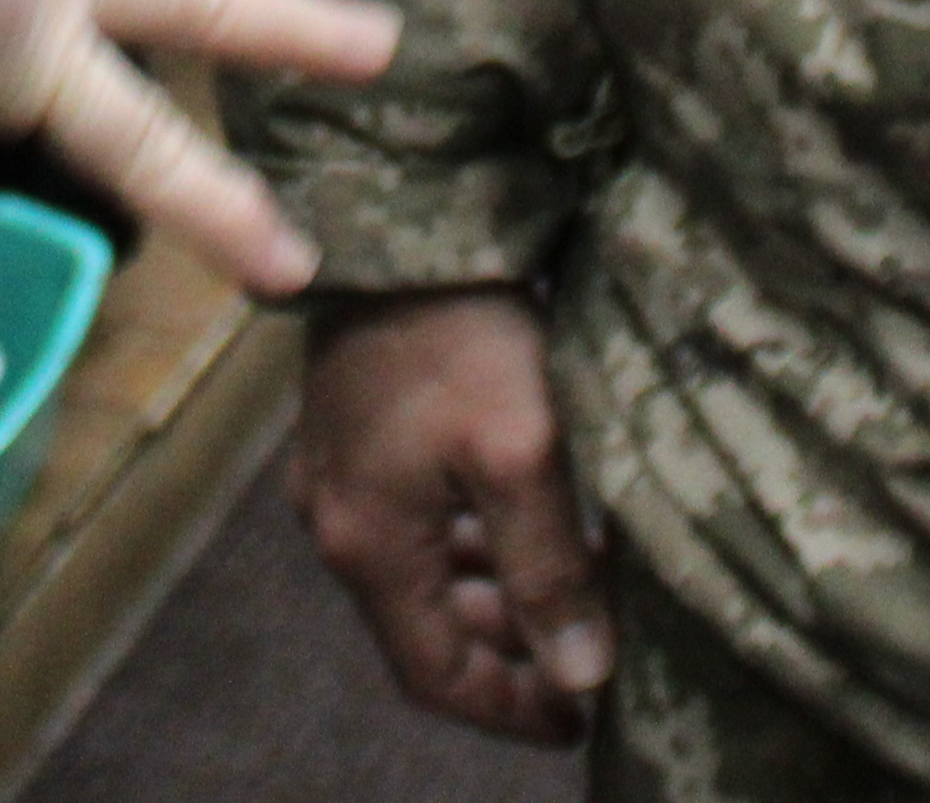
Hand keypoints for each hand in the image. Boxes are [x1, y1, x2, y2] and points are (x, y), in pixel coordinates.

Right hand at [294, 285, 609, 741]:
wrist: (391, 209)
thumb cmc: (458, 332)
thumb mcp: (521, 454)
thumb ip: (550, 571)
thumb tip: (581, 676)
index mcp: (369, 544)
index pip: (434, 675)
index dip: (508, 710)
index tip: (580, 720)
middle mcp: (337, 519)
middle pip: (425, 625)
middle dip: (511, 650)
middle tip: (591, 653)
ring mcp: (339, 467)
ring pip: (424, 568)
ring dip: (498, 587)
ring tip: (583, 580)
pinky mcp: (353, 421)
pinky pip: (415, 514)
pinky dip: (475, 534)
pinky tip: (535, 512)